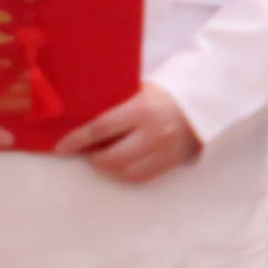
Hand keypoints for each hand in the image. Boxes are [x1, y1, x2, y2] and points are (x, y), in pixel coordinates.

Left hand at [58, 91, 205, 184]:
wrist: (206, 101)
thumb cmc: (167, 91)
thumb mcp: (141, 89)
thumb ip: (117, 103)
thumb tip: (82, 116)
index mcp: (143, 109)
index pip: (100, 129)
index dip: (77, 140)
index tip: (61, 147)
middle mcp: (153, 134)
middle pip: (111, 157)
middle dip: (92, 157)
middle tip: (85, 152)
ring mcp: (164, 152)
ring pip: (124, 172)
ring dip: (107, 167)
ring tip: (101, 157)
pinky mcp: (171, 163)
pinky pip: (140, 177)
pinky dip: (124, 174)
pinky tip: (120, 164)